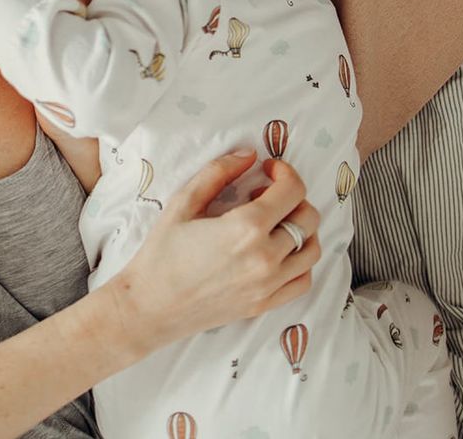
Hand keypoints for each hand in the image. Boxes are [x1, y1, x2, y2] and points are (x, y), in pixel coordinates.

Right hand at [105, 152, 321, 354]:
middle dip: (293, 197)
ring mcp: (269, 285)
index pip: (292, 190)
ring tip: (274, 223)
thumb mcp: (183, 203)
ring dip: (301, 228)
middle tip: (264, 195)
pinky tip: (279, 252)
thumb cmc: (162, 253)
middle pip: (308, 217)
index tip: (269, 169)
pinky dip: (301, 261)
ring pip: (312, 249)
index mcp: (246, 228)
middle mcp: (265, 257)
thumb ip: (218, 172)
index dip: (285, 172)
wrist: (150, 306)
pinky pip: (303, 280)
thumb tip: (249, 155)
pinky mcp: (265, 304)